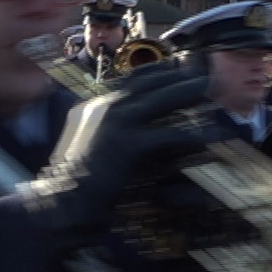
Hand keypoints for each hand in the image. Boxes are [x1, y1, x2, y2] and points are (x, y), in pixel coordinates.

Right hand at [25, 68, 218, 244]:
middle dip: (177, 74)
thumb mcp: (86, 146)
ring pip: (160, 98)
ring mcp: (114, 123)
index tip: (178, 67)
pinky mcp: (128, 144)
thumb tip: (128, 127)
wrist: (59, 204)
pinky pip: (170, 133)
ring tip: (210, 88)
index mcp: (93, 106)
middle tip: (202, 72)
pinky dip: (194, 133)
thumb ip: (103, 130)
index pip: (130, 79)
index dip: (158, 71)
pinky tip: (212, 134)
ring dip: (188, 90)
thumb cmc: (72, 184)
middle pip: (148, 81)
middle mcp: (103, 107)